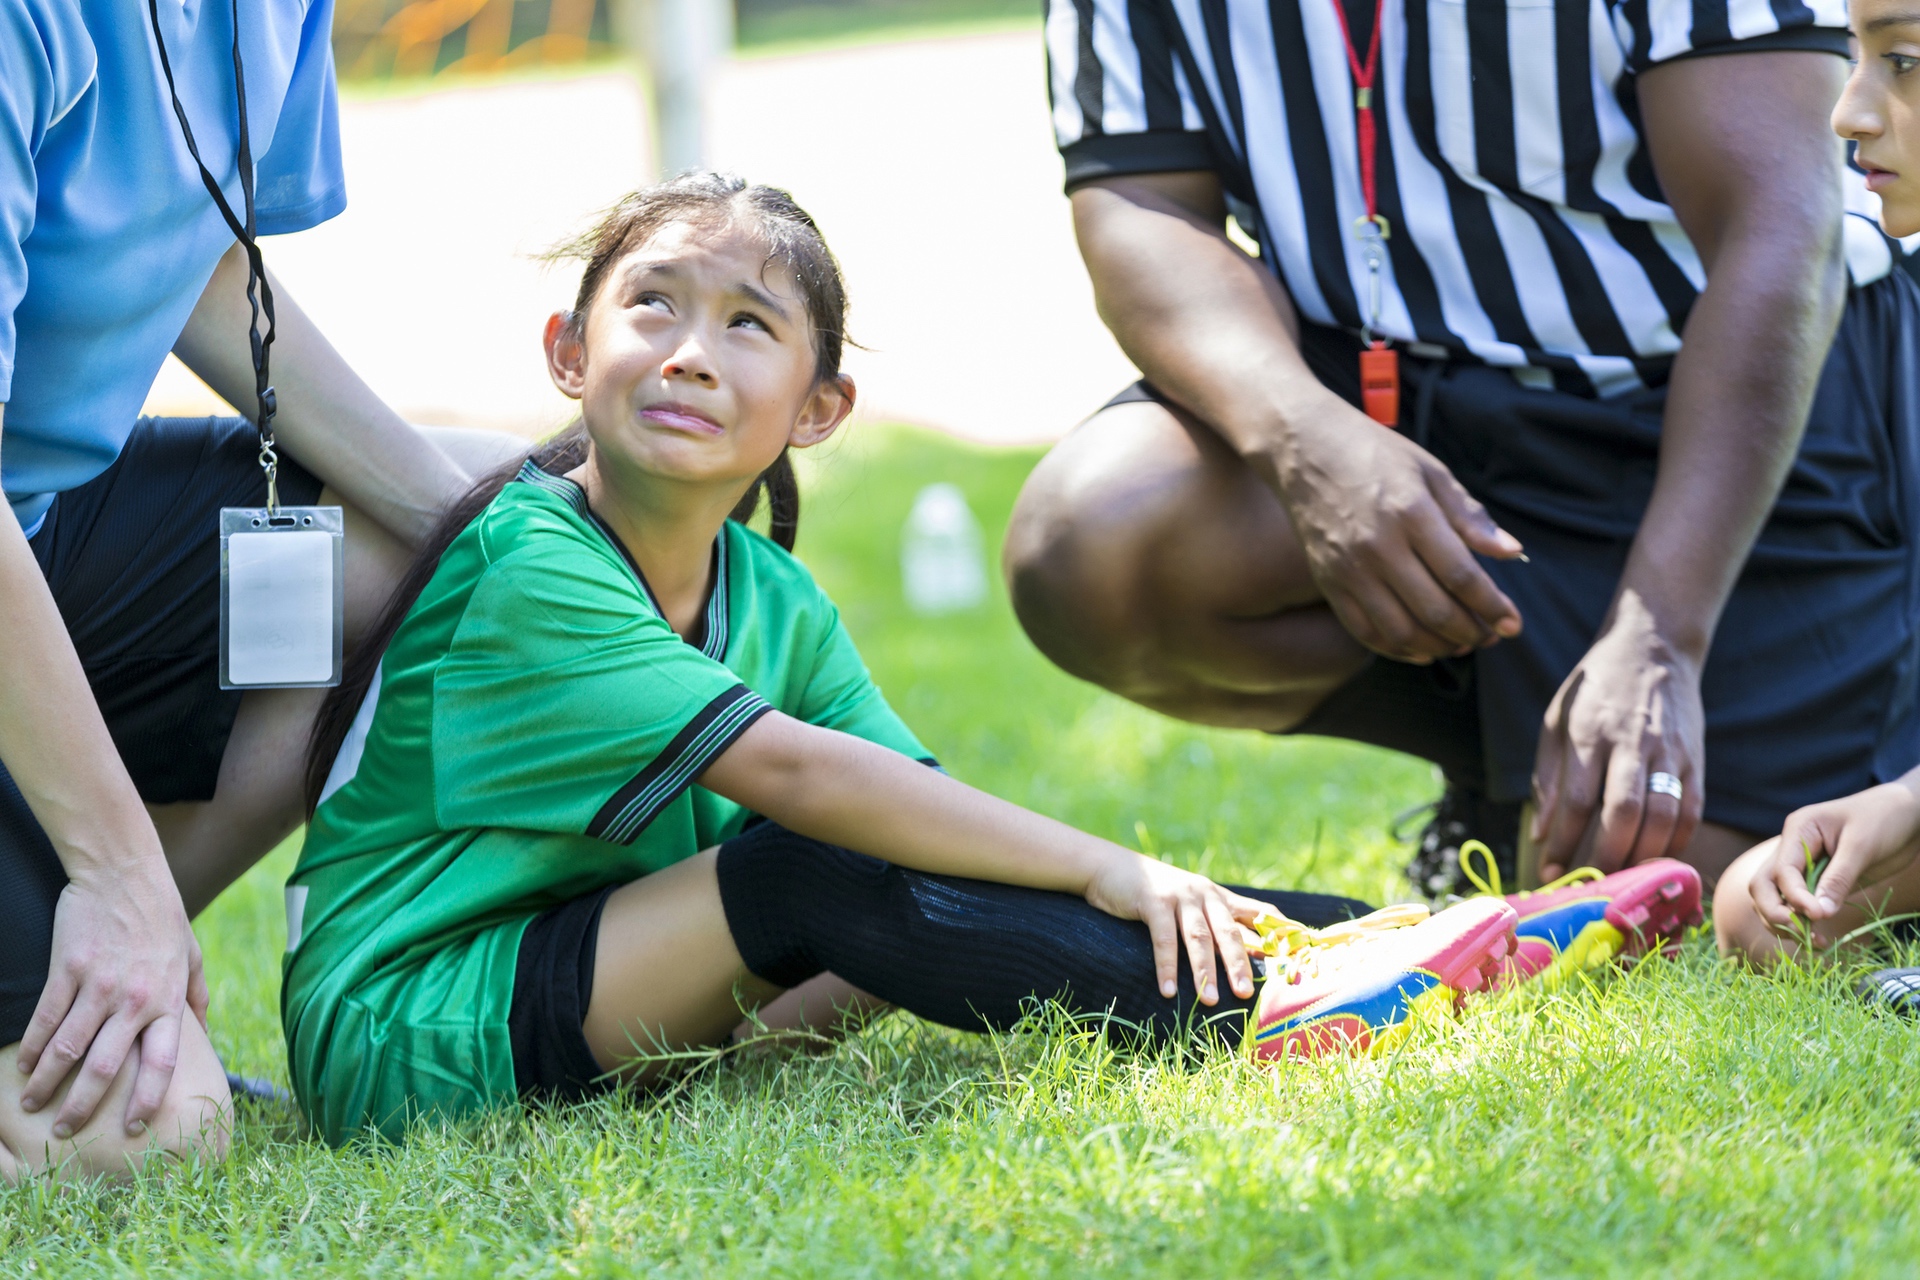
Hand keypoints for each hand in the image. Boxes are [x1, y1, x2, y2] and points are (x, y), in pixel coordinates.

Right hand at [15, 860, 205, 1138]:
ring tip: (33, 1105)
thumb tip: (205, 1034)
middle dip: (83, 1106)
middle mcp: (134, 999)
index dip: (147, 1099)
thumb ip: (197, 997)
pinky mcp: (67, 971)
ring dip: (46, 1083)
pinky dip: (31, 1047)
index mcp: (167, 1000)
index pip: (162, 1062)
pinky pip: (45, 1019)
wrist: (124, 873)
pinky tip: (22, 1066)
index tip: (132, 1128)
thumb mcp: (192, 955)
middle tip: (66, 1132)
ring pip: (68, 1049)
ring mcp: (98, 986)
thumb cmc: (162, 915)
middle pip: (107, 1068)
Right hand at [1083, 852, 1271, 1004]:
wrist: (1113, 868)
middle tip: (1247, 993)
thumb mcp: (1192, 905)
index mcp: (1221, 898)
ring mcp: (1180, 897)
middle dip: (1240, 964)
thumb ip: (1217, 924)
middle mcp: (1206, 895)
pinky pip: (1163, 938)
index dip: (1281, 934)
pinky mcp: (1153, 901)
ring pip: (1199, 938)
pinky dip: (1166, 966)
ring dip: (1204, 971)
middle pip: (1230, 932)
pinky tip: (1167, 990)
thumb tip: (1247, 957)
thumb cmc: (1157, 895)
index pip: (1261, 914)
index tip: (1300, 958)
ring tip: (1210, 1000)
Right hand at [1272, 398, 1525, 662]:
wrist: (1305, 448)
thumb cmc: (1375, 454)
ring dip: (1438, 647)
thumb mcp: (1430, 472)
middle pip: (1434, 610)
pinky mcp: (1328, 581)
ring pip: (1400, 630)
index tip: (1512, 624)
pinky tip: (1420, 649)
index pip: (1461, 575)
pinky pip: (1364, 631)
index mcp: (1411, 513)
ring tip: (1460, 644)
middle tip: (1490, 636)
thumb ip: (1470, 516)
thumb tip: (1512, 552)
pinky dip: (1396, 649)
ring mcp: (1348, 568)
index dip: (1492, 607)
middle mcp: (1378, 546)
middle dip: (1472, 632)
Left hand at [1531, 602, 1704, 879]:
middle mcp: (1632, 743)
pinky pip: (1690, 810)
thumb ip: (1547, 776)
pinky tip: (1655, 858)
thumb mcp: (1556, 718)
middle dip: (1608, 857)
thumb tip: (1540, 833)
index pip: (1579, 800)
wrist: (1654, 646)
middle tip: (1592, 885)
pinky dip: (1675, 841)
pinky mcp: (1695, 758)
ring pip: (1663, 816)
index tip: (1550, 871)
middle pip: (1625, 813)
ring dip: (1643, 856)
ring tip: (1622, 879)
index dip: (1565, 841)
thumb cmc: (1595, 689)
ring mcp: (1669, 751)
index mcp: (1589, 733)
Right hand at [1749, 780, 1919, 934]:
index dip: (1794, 897)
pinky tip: (1818, 937)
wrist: (1906, 814)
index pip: (1782, 870)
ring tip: (1814, 941)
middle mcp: (1792, 849)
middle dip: (1775, 912)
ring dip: (1785, 923)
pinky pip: (1797, 905)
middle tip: (1802, 934)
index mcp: (1798, 831)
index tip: (1817, 916)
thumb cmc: (1884, 819)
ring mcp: (1801, 866)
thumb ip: (1838, 879)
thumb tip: (1818, 914)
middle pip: (1763, 885)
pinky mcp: (1816, 882)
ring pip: (1773, 898)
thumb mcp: (1862, 847)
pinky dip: (1801, 923)